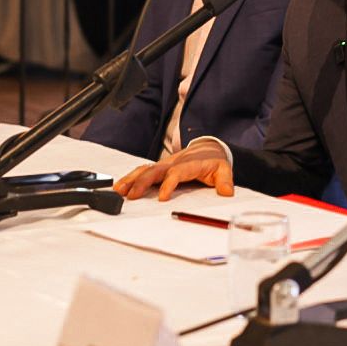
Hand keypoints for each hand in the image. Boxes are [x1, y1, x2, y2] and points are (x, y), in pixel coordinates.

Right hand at [113, 141, 233, 200]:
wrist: (208, 148)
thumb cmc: (214, 161)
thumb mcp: (224, 169)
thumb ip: (225, 181)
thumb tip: (227, 193)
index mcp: (189, 164)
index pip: (176, 173)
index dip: (168, 184)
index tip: (161, 197)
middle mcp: (173, 162)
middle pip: (154, 170)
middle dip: (142, 182)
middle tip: (132, 196)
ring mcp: (164, 164)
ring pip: (145, 169)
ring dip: (131, 179)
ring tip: (119, 191)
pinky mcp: (159, 168)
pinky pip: (142, 171)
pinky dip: (130, 177)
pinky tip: (120, 186)